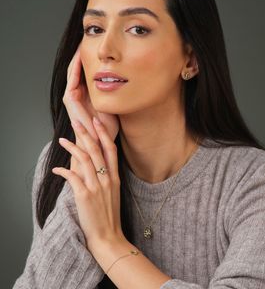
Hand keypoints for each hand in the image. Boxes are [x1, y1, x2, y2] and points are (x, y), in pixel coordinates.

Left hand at [52, 117, 125, 249]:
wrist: (108, 235)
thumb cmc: (109, 214)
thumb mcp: (113, 192)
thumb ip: (107, 176)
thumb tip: (96, 164)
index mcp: (115, 177)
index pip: (110, 149)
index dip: (103, 134)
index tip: (96, 121)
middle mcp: (107, 179)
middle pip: (96, 150)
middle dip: (86, 133)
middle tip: (77, 122)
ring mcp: (96, 187)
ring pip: (84, 160)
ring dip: (72, 148)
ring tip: (62, 140)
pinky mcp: (85, 195)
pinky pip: (72, 177)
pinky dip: (63, 171)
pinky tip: (56, 170)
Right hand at [63, 45, 119, 178]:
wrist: (100, 142)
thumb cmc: (109, 126)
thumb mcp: (115, 104)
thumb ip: (118, 92)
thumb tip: (136, 79)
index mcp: (88, 93)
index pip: (88, 70)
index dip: (95, 57)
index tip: (104, 45)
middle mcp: (78, 92)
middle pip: (80, 67)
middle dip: (86, 52)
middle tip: (92, 36)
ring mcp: (73, 95)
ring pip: (74, 69)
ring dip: (79, 54)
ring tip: (86, 40)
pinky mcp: (70, 98)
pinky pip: (72, 77)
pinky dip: (76, 64)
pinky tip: (81, 53)